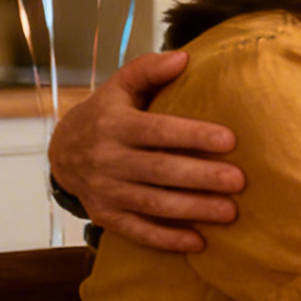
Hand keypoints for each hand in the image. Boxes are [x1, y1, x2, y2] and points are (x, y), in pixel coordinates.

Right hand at [51, 51, 243, 252]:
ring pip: (153, 203)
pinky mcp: (105, 215)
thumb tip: (184, 57)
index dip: (193, 136)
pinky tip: (198, 243)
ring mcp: (105, 190)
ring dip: (192, 210)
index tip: (230, 141)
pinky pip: (137, 231)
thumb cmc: (106, 114)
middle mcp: (107, 159)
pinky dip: (166, 239)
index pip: (158, 131)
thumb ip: (148, 69)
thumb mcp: (120, 86)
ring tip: (230, 212)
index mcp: (114, 125)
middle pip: (160, 171)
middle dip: (201, 177)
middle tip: (239, 181)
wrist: (61, 151)